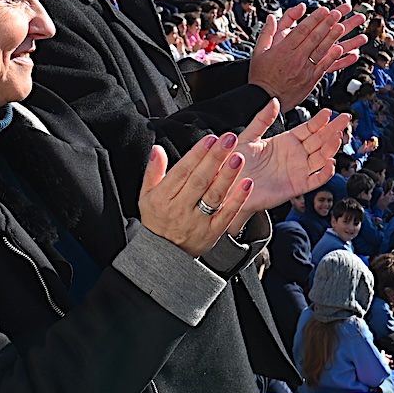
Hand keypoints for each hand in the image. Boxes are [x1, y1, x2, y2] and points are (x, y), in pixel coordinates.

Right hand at [137, 133, 255, 257]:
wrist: (162, 254)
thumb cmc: (156, 219)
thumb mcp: (146, 195)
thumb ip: (153, 171)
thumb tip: (157, 149)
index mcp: (163, 198)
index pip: (182, 172)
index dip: (197, 154)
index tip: (210, 139)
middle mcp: (180, 210)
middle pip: (200, 180)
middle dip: (215, 158)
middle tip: (228, 139)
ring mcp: (197, 222)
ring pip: (214, 196)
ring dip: (227, 176)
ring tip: (238, 157)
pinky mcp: (212, 233)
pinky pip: (227, 215)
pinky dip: (238, 200)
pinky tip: (247, 184)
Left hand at [232, 102, 353, 210]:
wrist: (229, 188)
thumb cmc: (236, 165)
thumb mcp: (248, 137)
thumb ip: (262, 119)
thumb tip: (274, 101)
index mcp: (285, 142)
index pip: (308, 129)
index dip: (319, 121)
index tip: (328, 112)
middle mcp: (295, 155)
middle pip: (319, 141)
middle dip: (333, 129)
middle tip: (345, 119)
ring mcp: (298, 171)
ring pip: (321, 158)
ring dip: (331, 148)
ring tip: (338, 137)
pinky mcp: (297, 187)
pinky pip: (315, 180)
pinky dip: (325, 173)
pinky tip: (330, 163)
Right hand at [246, 3, 368, 107]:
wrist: (265, 99)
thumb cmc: (262, 76)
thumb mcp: (258, 52)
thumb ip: (267, 33)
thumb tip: (272, 18)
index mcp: (283, 50)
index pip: (302, 30)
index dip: (314, 19)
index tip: (323, 10)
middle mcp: (296, 59)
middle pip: (314, 38)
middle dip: (326, 24)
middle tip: (336, 13)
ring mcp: (305, 70)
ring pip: (321, 50)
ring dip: (333, 37)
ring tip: (342, 26)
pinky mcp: (311, 80)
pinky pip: (324, 66)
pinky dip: (333, 57)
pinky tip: (340, 49)